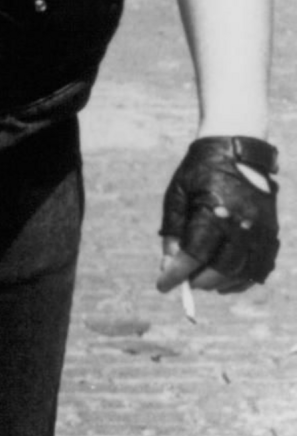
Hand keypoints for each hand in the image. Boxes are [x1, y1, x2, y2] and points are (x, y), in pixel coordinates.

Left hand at [156, 137, 278, 293]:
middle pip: (221, 269)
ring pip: (244, 272)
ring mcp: (261, 230)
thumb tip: (169, 266)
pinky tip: (226, 281)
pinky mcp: (272, 232)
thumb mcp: (177, 196)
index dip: (176, 274)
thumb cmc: (199, 172)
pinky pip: (261, 266)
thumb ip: (173, 232)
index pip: (194, 256)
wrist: (236, 150)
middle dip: (199, 281)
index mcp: (213, 213)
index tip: (163, 285)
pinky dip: (243, 279)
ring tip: (202, 282)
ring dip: (221, 283)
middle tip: (184, 282)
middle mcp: (241, 225)